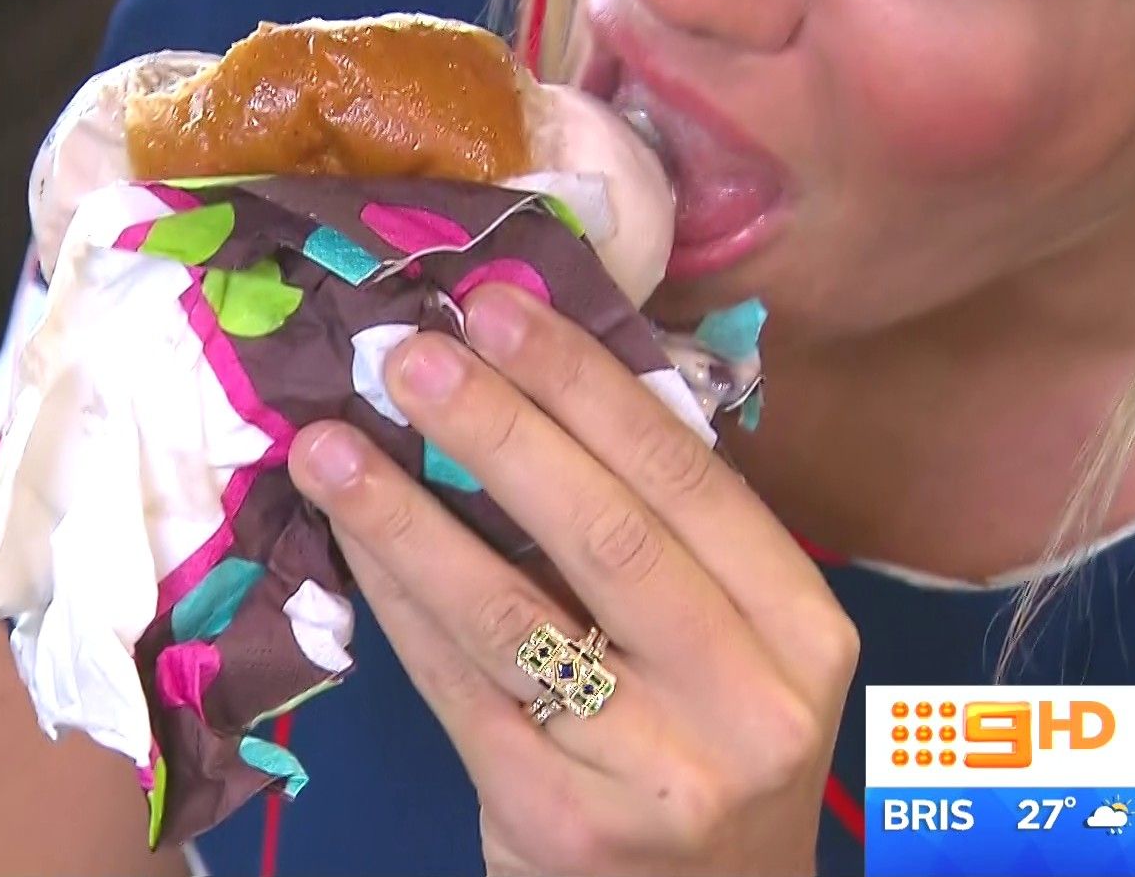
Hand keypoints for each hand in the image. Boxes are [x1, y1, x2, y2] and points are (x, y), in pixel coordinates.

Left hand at [287, 283, 858, 875]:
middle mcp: (750, 704)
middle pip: (606, 537)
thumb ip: (665, 537)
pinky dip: (398, 604)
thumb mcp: (731, 652)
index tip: (498, 309)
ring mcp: (657, 775)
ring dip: (408, 518)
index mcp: (804, 632)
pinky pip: (459, 688)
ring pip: (511, 616)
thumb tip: (530, 378)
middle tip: (406, 355)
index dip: (586, 385)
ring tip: (330, 446)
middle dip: (495, 430)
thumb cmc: (705, 755)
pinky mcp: (560, 825)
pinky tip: (349, 541)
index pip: (689, 481)